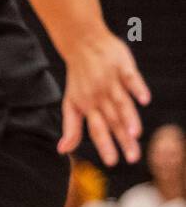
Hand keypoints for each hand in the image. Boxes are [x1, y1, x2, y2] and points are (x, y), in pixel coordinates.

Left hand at [57, 29, 150, 165]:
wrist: (81, 44)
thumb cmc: (78, 78)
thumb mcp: (70, 103)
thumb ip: (71, 127)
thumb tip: (62, 151)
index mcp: (88, 106)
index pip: (97, 130)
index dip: (104, 146)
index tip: (112, 163)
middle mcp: (99, 96)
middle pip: (112, 121)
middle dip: (122, 141)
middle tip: (133, 159)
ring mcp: (111, 81)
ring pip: (121, 103)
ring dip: (128, 118)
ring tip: (136, 134)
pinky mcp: (122, 67)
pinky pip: (130, 78)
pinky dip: (137, 89)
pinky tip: (144, 100)